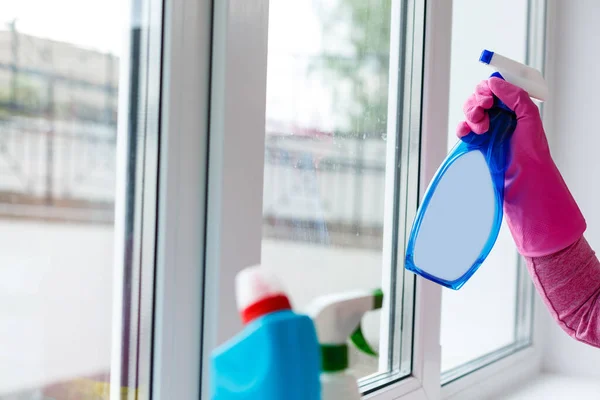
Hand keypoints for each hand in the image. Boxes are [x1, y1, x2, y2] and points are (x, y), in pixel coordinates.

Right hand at [456, 78, 584, 256]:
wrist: (522, 182)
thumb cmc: (531, 153)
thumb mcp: (529, 118)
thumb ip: (515, 96)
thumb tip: (494, 82)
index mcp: (514, 109)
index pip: (495, 89)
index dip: (488, 89)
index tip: (489, 97)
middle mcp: (500, 118)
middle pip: (478, 98)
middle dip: (478, 102)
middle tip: (485, 109)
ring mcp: (487, 131)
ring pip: (469, 112)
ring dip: (471, 115)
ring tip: (481, 129)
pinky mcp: (475, 145)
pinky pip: (462, 130)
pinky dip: (462, 128)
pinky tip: (468, 134)